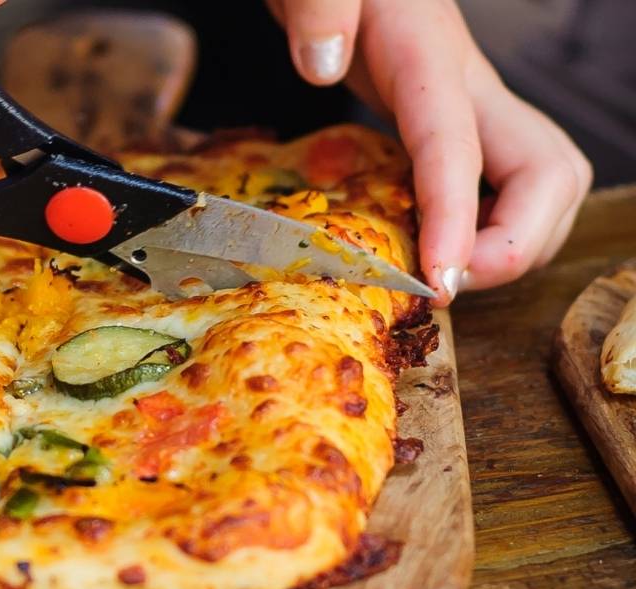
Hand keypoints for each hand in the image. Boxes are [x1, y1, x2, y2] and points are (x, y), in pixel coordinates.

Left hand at [268, 0, 591, 304]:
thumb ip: (319, 8)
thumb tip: (321, 64)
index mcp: (430, 56)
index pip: (457, 143)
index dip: (456, 218)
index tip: (439, 278)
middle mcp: (471, 86)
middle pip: (547, 174)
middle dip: (515, 246)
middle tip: (444, 283)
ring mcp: (475, 109)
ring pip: (544, 188)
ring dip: (512, 248)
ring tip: (442, 275)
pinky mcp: (464, 128)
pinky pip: (506, 192)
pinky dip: (490, 235)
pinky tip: (438, 250)